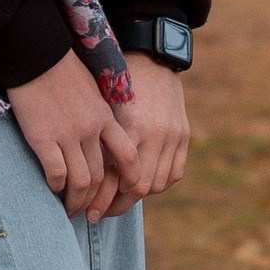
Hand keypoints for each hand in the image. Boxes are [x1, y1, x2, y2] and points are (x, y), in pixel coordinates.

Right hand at [7, 53, 114, 217]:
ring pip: (81, 182)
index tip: (125, 192)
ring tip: (70, 209)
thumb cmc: (60, 69)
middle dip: (95, 200)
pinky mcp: (43, 138)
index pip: (127, 156)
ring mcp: (68, 135)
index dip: (129, 178)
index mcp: (105, 117)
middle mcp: (91, 129)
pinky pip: (56, 173)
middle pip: (101, 176)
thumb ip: (97, 115)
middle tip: (88, 211)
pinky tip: (52, 188)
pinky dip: (56, 186)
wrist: (36, 54)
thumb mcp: (90, 91)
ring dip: (76, 201)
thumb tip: (98, 137)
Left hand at [104, 55, 191, 209]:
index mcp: (132, 126)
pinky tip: (144, 182)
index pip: (119, 178)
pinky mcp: (184, 135)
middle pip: (140, 187)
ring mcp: (173, 135)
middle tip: (101, 212)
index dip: (104, 200)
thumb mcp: (103, 108)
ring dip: (139, 195)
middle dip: (119, 205)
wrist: (151, 56)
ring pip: (158, 184)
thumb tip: (86, 178)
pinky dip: (160, 182)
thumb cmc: (116, 80)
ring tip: (120, 198)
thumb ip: (101, 140)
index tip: (90, 211)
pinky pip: (175, 173)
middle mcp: (156, 133)